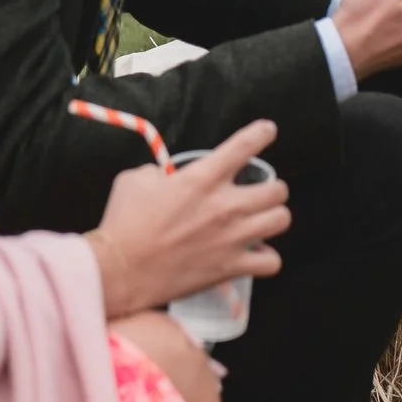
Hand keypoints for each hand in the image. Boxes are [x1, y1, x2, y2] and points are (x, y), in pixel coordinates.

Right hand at [87, 120, 290, 315]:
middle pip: (277, 189)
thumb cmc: (124, 222)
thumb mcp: (135, 180)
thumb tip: (169, 178)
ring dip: (274, 218)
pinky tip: (255, 254)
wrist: (120, 270)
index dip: (262, 133)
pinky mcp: (231, 267)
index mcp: (202, 178)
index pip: (245, 146)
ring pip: (281, 220)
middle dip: (272, 188)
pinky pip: (271, 262)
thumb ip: (160, 172)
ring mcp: (232, 238)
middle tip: (261, 193)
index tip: (268, 131)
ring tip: (262, 220)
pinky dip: (267, 258)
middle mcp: (225, 205)